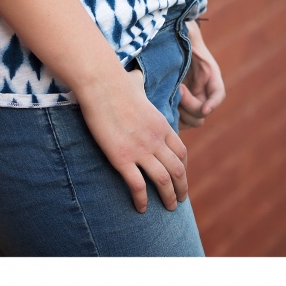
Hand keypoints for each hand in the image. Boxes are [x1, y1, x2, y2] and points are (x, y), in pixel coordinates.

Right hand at [77, 68, 188, 213]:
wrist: (102, 84)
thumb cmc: (116, 81)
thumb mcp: (136, 84)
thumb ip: (139, 86)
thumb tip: (134, 77)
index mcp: (161, 124)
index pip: (181, 152)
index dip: (183, 167)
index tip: (180, 177)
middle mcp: (156, 140)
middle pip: (177, 170)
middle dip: (181, 188)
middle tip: (180, 200)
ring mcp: (140, 150)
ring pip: (163, 181)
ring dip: (169, 197)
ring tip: (169, 208)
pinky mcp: (122, 158)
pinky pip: (137, 186)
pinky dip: (142, 200)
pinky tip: (142, 208)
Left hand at [178, 23, 225, 128]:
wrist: (168, 42)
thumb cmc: (179, 35)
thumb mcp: (186, 33)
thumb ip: (189, 33)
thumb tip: (187, 28)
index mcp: (209, 74)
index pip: (218, 93)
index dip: (214, 103)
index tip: (205, 108)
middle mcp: (203, 91)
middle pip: (203, 112)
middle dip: (190, 105)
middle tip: (177, 90)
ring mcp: (192, 100)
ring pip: (193, 120)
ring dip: (181, 114)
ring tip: (169, 97)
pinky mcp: (179, 105)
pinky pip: (180, 121)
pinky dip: (174, 119)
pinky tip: (163, 107)